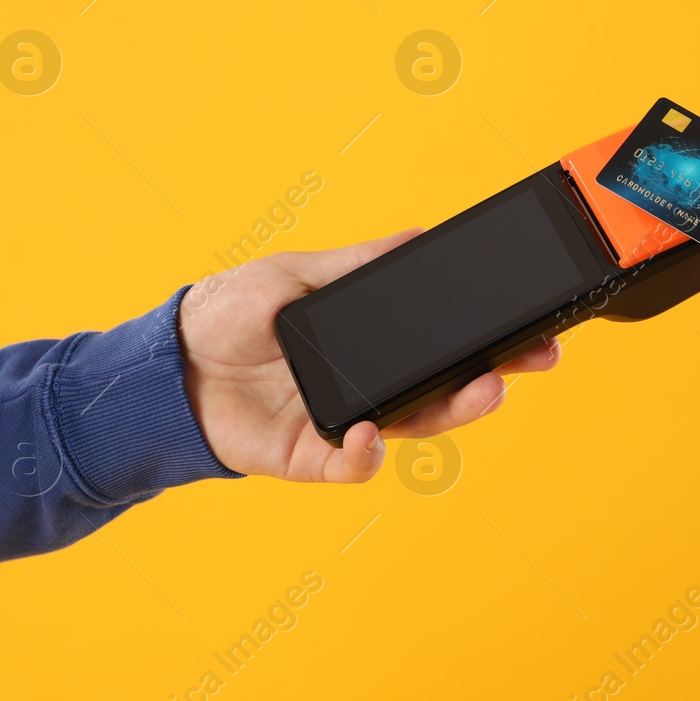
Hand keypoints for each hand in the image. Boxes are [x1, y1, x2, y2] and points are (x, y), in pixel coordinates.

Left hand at [178, 229, 560, 483]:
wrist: (164, 365)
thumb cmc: (226, 315)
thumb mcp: (296, 273)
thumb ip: (358, 264)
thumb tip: (418, 236)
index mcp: (367, 344)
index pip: (440, 343)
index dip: (486, 338)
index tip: (529, 325)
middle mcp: (366, 386)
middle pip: (445, 387)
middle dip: (495, 375)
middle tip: (535, 359)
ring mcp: (344, 423)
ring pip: (415, 426)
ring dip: (454, 411)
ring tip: (485, 391)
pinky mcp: (311, 457)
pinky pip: (353, 464)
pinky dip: (368, 455)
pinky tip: (374, 434)